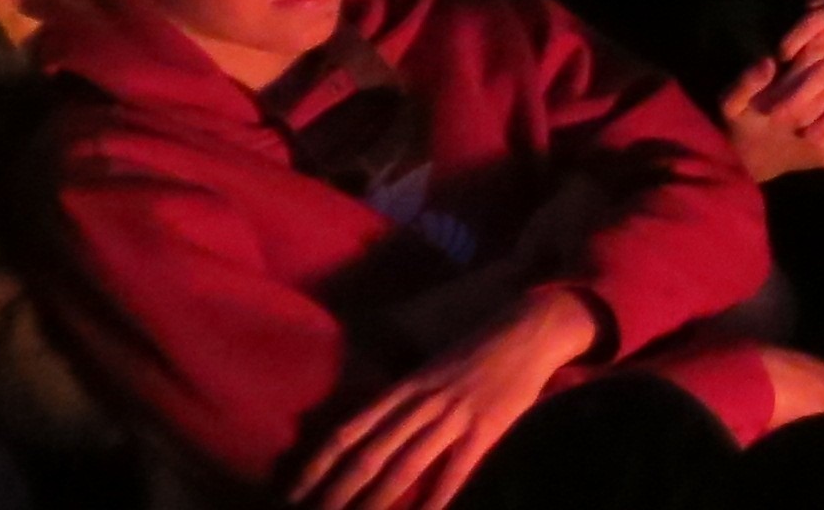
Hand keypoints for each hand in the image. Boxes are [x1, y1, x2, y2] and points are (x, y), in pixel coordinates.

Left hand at [287, 290, 596, 509]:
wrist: (530, 330)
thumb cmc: (479, 347)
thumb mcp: (430, 365)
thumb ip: (403, 397)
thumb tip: (372, 430)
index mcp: (403, 387)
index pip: (348, 431)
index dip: (317, 464)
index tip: (294, 492)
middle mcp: (420, 403)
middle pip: (368, 456)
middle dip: (336, 493)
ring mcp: (452, 417)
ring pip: (404, 468)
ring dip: (375, 502)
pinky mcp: (484, 430)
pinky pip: (453, 473)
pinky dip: (433, 501)